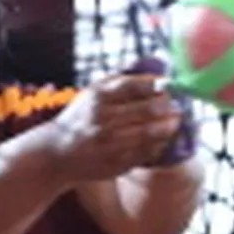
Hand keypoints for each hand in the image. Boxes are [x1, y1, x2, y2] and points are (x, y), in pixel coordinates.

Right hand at [37, 70, 185, 183]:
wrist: (57, 153)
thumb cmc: (80, 118)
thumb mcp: (92, 92)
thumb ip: (119, 81)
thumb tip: (155, 71)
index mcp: (99, 97)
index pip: (135, 86)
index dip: (157, 84)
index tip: (168, 84)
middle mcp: (104, 119)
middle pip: (148, 110)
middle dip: (168, 106)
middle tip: (176, 105)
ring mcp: (110, 143)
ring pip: (150, 133)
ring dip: (168, 127)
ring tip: (174, 121)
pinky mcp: (115, 163)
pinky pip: (145, 152)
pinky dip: (158, 145)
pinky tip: (162, 139)